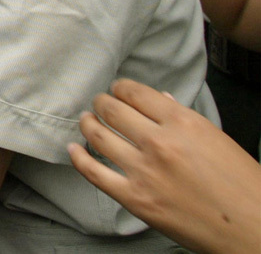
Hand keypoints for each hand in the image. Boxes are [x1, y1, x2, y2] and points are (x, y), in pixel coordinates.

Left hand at [69, 79, 260, 253]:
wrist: (252, 229)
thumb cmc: (242, 186)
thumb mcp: (217, 139)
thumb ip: (184, 117)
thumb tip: (160, 100)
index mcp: (183, 123)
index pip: (134, 92)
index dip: (119, 88)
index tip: (117, 90)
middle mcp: (159, 142)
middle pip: (111, 109)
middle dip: (101, 103)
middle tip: (99, 104)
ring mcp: (144, 171)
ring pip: (98, 135)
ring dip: (87, 124)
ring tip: (86, 120)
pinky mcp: (135, 198)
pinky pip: (94, 173)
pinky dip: (78, 158)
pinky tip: (74, 149)